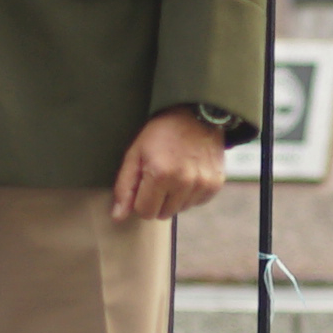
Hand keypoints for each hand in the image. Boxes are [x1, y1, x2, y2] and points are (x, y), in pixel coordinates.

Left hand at [110, 106, 227, 222]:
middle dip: (157, 200)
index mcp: (161, 175)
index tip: (144, 183)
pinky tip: (188, 174)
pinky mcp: (215, 185)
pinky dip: (190, 194)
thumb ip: (124, 187)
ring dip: (174, 198)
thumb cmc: (160, 133)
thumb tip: (117, 217)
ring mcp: (203, 184)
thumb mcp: (136, 153)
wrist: (195, 114)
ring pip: (180, 210)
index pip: (145, 212)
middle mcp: (184, 182)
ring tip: (175, 173)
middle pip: (163, 214)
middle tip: (159, 176)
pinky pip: (196, 203)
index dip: (140, 199)